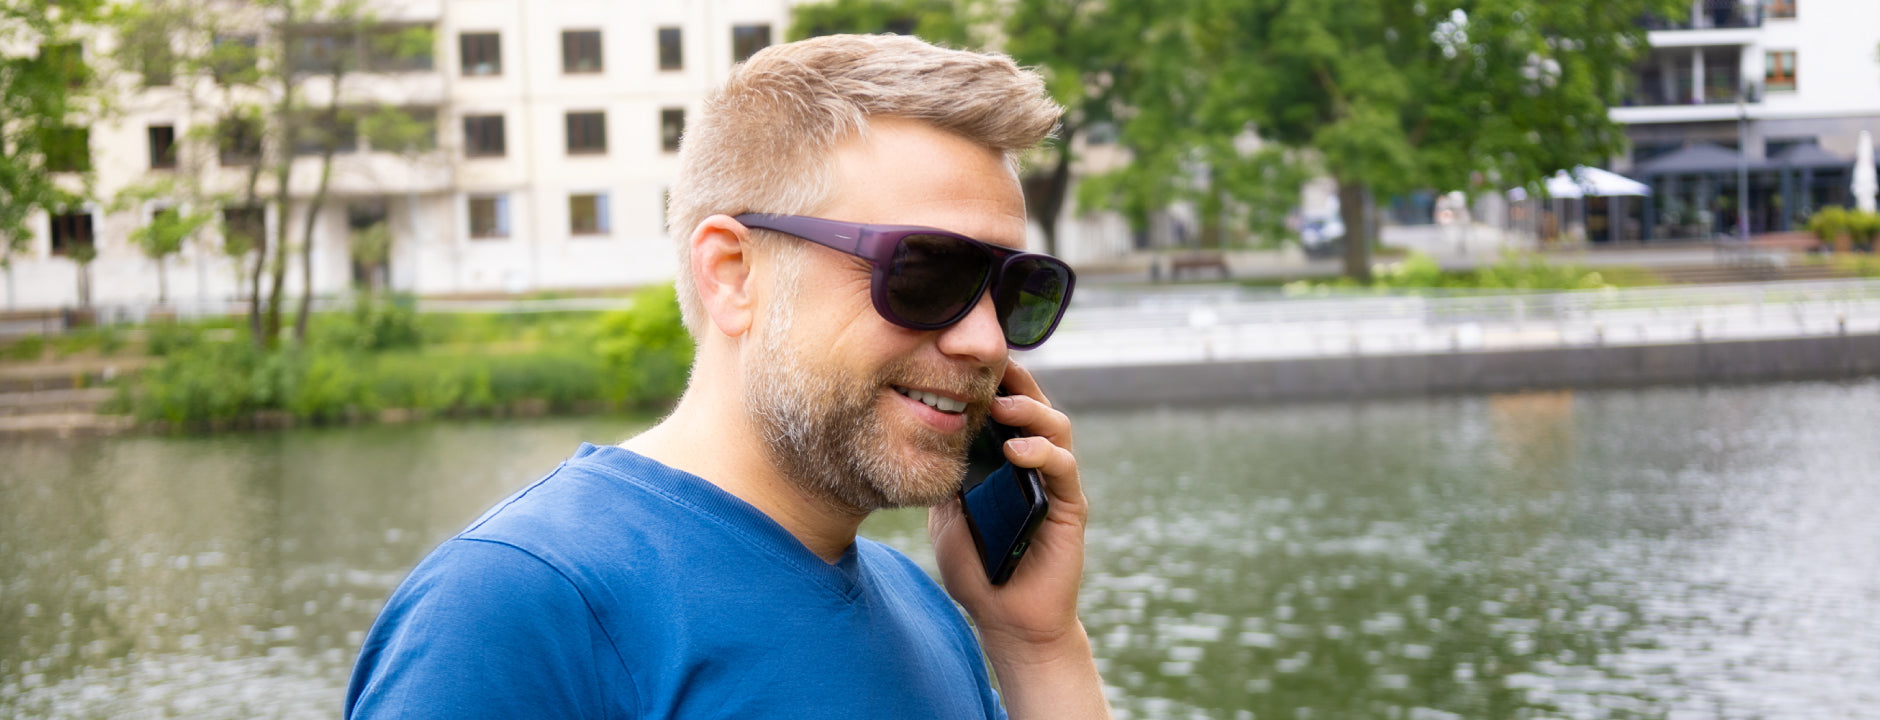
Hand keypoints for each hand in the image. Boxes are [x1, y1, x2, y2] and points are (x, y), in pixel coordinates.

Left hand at [929, 362, 1087, 652]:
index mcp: (1006, 462)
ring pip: (1056, 427)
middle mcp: (1035, 465)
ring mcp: (1054, 483)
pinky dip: (1042, 452)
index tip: (969, 362)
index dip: (994, 383)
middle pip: (1035, 407)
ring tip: (1000, 406)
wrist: (1005, 618)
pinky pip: (1063, 467)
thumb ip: (947, 478)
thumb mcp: (946, 516)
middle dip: (1016, 382)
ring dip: (1030, 410)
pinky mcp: (1069, 506)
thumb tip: (929, 432)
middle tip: (991, 368)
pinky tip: (1017, 450)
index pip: (1006, 409)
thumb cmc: (977, 568)